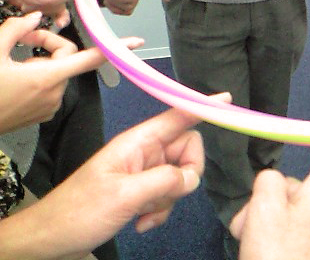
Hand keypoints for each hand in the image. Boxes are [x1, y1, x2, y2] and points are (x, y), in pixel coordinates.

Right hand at [0, 11, 142, 132]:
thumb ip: (15, 30)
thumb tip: (34, 16)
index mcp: (48, 78)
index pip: (90, 59)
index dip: (115, 49)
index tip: (138, 41)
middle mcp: (55, 94)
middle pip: (65, 58)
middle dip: (47, 43)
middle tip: (21, 37)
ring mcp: (49, 106)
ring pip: (55, 71)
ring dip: (39, 60)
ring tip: (10, 60)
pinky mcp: (41, 115)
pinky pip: (48, 87)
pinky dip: (36, 76)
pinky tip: (13, 78)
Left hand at [0, 108, 204, 259]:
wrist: (52, 237)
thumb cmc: (80, 211)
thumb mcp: (124, 196)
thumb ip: (164, 182)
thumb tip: (191, 178)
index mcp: (138, 142)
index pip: (177, 116)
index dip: (202, 107)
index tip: (227, 100)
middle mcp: (144, 152)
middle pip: (186, 149)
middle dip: (184, 175)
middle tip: (169, 194)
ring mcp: (143, 171)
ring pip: (179, 175)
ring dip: (169, 199)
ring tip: (144, 215)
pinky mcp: (141, 190)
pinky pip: (167, 193)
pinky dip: (161, 210)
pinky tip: (142, 223)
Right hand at [229, 149, 309, 259]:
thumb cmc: (279, 256)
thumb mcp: (263, 207)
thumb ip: (268, 179)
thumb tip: (273, 180)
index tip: (305, 139)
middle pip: (303, 188)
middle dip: (273, 197)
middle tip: (249, 217)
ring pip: (299, 215)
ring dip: (274, 221)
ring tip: (252, 241)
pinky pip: (303, 237)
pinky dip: (284, 239)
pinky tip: (267, 253)